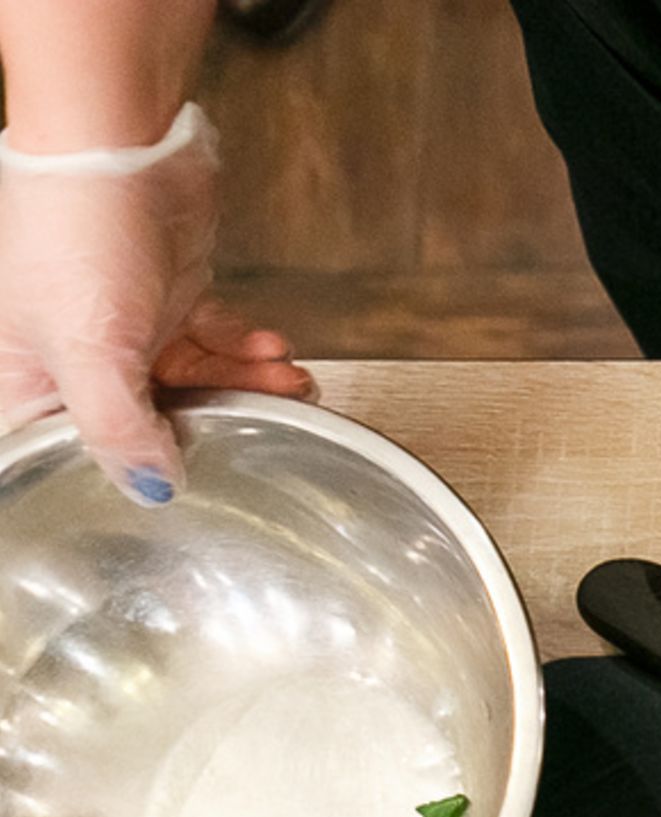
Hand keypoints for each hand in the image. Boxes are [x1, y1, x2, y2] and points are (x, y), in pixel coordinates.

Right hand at [0, 105, 308, 502]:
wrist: (118, 138)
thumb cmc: (76, 229)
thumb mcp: (88, 348)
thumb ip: (119, 429)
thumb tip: (155, 490)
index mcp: (28, 376)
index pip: (67, 450)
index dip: (121, 475)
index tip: (180, 490)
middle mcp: (70, 355)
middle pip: (142, 422)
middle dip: (208, 430)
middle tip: (266, 436)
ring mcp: (120, 323)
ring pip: (190, 382)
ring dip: (245, 388)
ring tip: (289, 386)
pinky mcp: (164, 293)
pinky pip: (211, 339)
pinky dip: (246, 348)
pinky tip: (274, 350)